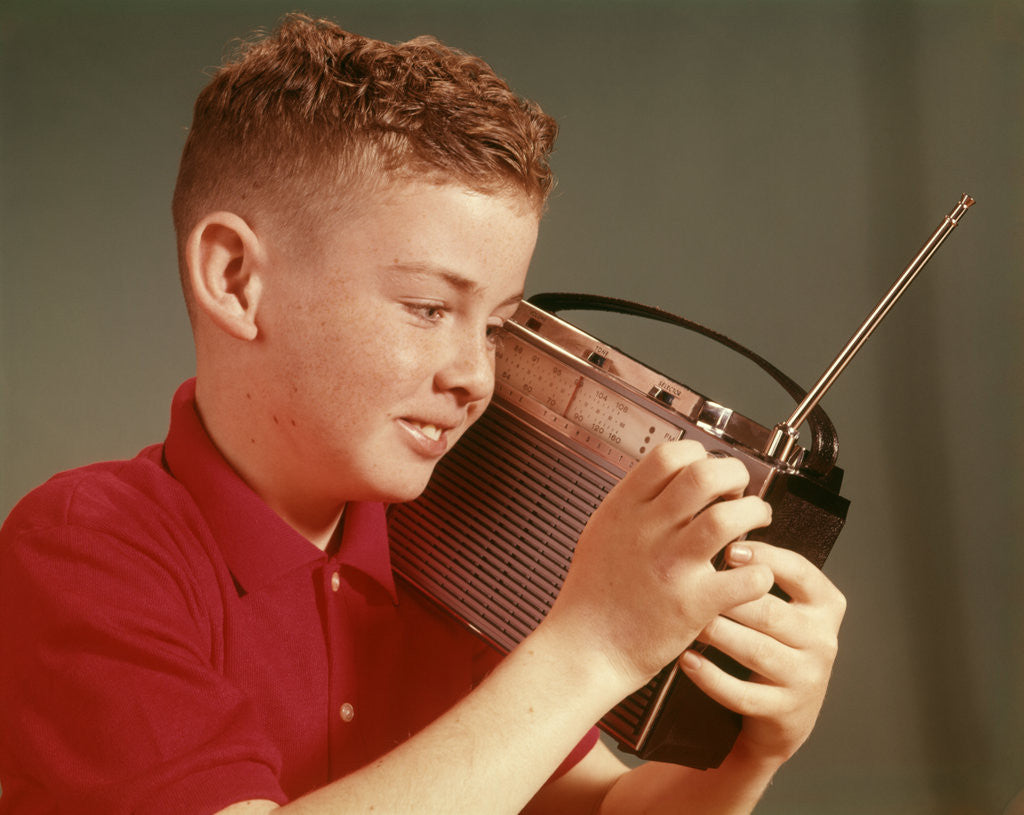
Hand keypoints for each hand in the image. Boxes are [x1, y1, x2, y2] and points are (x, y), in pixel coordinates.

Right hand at [543, 441, 775, 695]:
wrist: (586, 649)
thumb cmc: (592, 597)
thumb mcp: (600, 532)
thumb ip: (632, 504)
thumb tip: (663, 479)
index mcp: (624, 509)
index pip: (670, 454)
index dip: (699, 455)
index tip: (707, 472)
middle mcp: (648, 531)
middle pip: (704, 475)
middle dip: (734, 475)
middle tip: (738, 492)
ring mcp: (671, 566)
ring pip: (728, 518)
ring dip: (754, 514)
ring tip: (756, 522)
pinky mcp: (693, 604)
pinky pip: (744, 576)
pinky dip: (759, 572)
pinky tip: (752, 575)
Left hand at [680, 541, 846, 763]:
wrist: (785, 709)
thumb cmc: (773, 639)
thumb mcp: (784, 603)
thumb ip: (763, 571)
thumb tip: (720, 523)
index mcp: (825, 604)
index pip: (800, 572)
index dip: (765, 559)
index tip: (729, 551)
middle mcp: (822, 640)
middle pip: (770, 613)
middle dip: (728, 599)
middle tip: (691, 587)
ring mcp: (806, 678)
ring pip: (756, 651)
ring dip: (717, 634)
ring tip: (688, 620)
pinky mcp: (783, 711)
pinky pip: (741, 693)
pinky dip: (711, 676)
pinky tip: (687, 659)